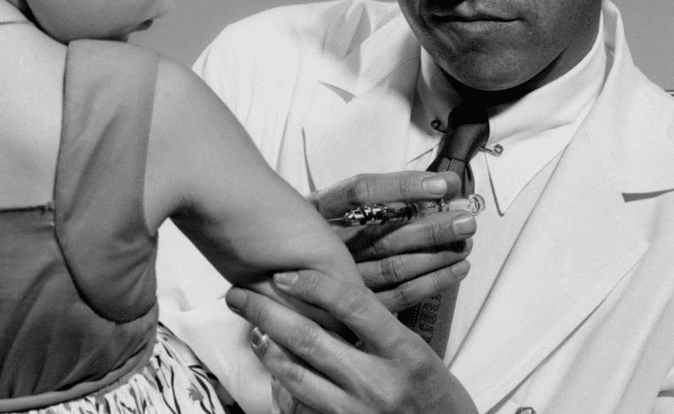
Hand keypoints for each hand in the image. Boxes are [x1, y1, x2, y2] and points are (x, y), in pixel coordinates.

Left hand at [227, 270, 478, 413]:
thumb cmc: (435, 394)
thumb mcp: (418, 354)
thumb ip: (378, 331)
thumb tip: (329, 302)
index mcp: (405, 351)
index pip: (352, 305)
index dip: (313, 284)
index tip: (282, 273)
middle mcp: (379, 382)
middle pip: (309, 339)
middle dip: (265, 312)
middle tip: (238, 294)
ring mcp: (358, 412)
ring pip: (294, 376)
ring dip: (265, 350)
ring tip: (251, 329)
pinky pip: (299, 407)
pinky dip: (281, 388)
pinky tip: (272, 372)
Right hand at [310, 171, 475, 311]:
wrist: (269, 279)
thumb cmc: (310, 233)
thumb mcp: (328, 204)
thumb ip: (376, 194)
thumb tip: (439, 184)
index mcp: (319, 210)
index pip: (360, 192)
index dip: (404, 186)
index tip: (442, 184)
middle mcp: (326, 244)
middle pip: (385, 233)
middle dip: (433, 224)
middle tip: (467, 217)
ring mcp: (339, 278)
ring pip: (394, 266)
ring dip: (436, 253)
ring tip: (466, 241)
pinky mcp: (353, 305)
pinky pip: (397, 297)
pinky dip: (430, 284)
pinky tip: (456, 270)